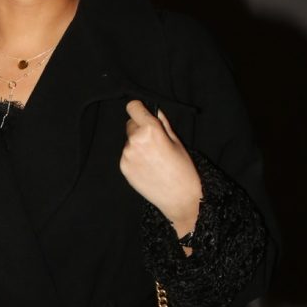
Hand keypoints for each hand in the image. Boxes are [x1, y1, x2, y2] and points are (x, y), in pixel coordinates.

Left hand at [120, 100, 203, 237]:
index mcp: (150, 130)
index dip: (139, 109)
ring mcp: (127, 155)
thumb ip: (163, 123)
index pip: (133, 107)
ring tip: (153, 159)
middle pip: (130, 124)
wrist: (179, 198)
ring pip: (129, 141)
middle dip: (140, 129)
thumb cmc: (183, 169)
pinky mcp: (123, 167)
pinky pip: (127, 155)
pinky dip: (134, 158)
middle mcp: (135, 140)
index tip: (144, 114)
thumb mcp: (177, 142)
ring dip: (137, 145)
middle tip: (154, 142)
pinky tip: (148, 168)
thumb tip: (155, 110)